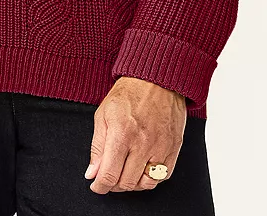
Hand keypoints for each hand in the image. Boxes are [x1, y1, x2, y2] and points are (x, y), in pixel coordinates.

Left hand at [84, 76, 186, 192]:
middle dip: (114, 184)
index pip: (109, 175)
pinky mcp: (174, 148)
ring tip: (125, 171)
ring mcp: (161, 147)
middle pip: (126, 183)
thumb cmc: (128, 94)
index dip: (100, 186)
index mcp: (122, 133)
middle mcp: (143, 143)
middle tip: (109, 175)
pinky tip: (142, 167)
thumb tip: (92, 173)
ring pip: (145, 184)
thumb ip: (97, 147)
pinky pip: (162, 177)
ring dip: (132, 183)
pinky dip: (150, 178)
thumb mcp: (103, 114)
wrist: (156, 79)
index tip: (96, 185)